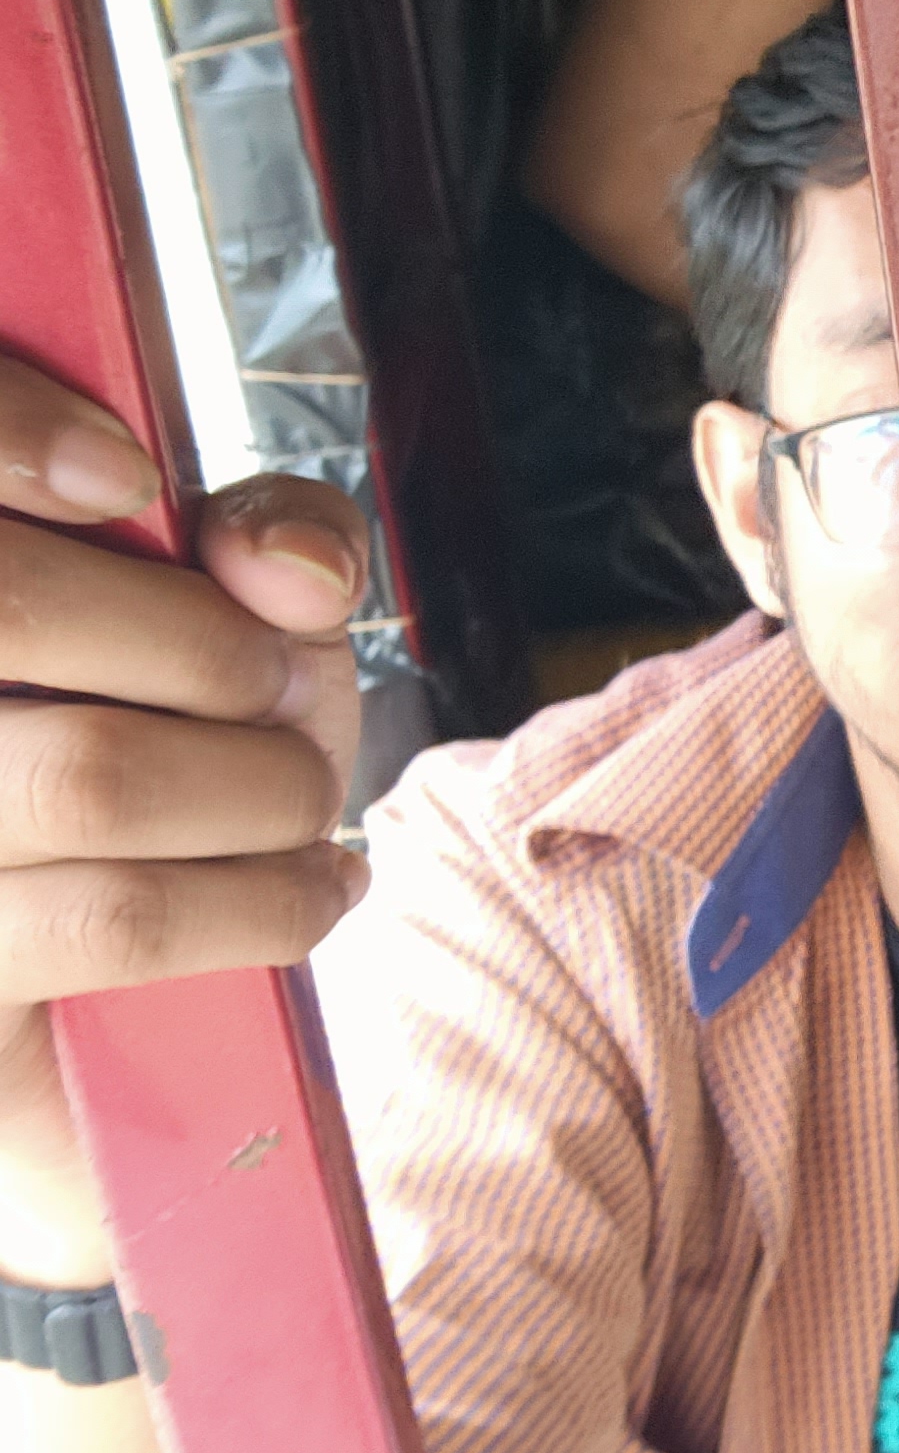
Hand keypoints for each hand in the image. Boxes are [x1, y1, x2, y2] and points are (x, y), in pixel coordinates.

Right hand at [0, 357, 368, 1276]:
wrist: (122, 1024)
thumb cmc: (155, 750)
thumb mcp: (221, 616)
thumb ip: (264, 537)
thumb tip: (287, 563)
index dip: (6, 427)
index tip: (128, 477)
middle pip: (12, 607)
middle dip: (206, 647)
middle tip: (275, 695)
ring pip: (88, 771)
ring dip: (258, 780)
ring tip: (298, 799)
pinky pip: (118, 916)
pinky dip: (267, 895)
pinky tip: (314, 887)